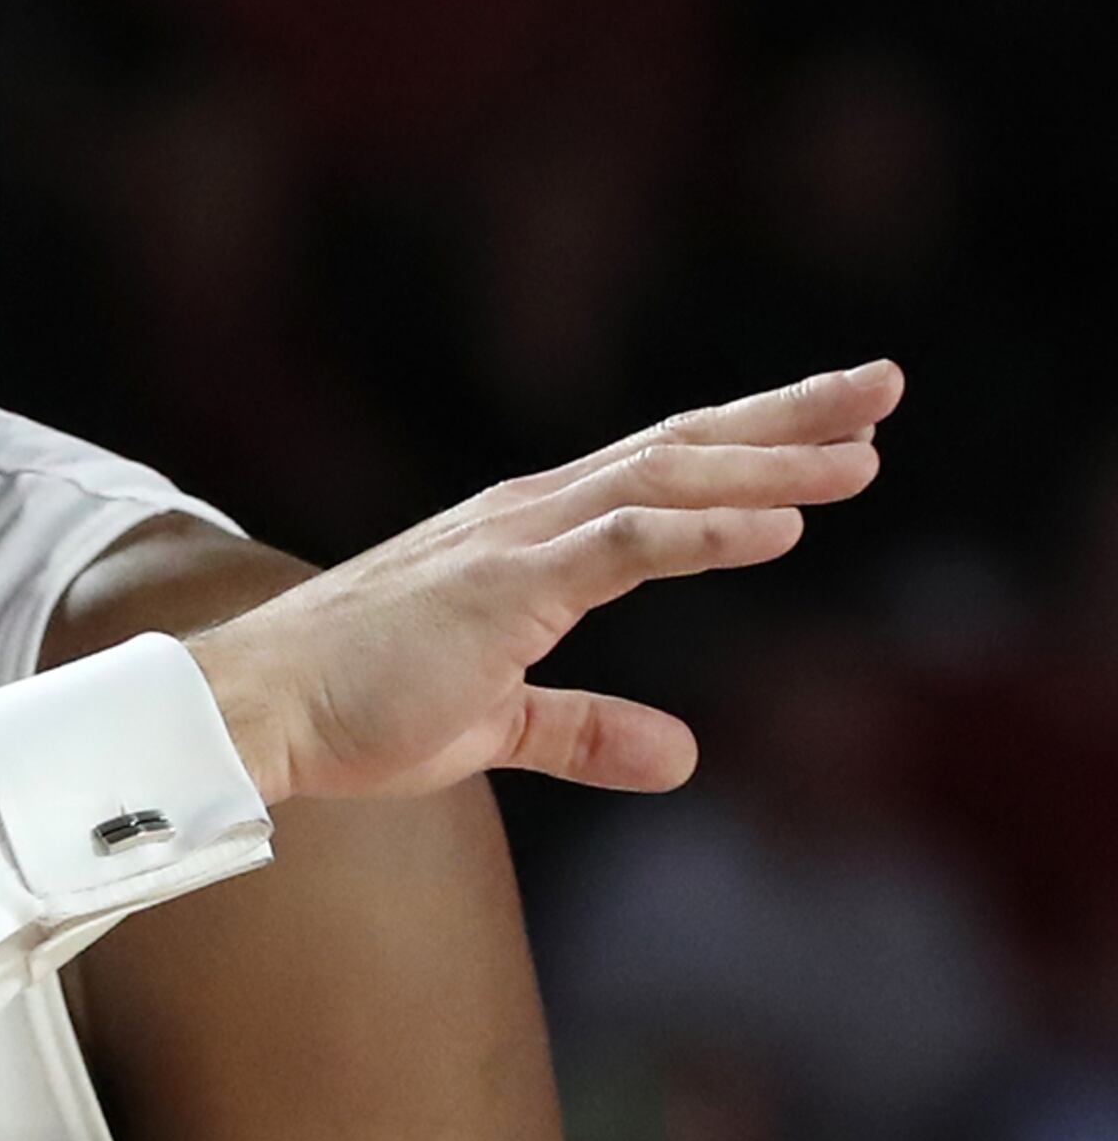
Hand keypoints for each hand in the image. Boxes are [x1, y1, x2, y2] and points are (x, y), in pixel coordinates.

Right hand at [189, 361, 899, 806]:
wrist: (256, 708)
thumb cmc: (349, 710)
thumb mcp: (490, 723)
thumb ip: (586, 730)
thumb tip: (683, 756)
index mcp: (522, 538)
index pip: (656, 471)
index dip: (750, 445)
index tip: (839, 428)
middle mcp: (526, 517)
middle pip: (679, 448)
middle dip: (788, 418)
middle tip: (884, 385)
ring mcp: (515, 543)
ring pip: (667, 480)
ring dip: (772, 463)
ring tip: (864, 452)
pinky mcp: (504, 585)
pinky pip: (627, 544)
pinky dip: (709, 531)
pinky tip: (783, 529)